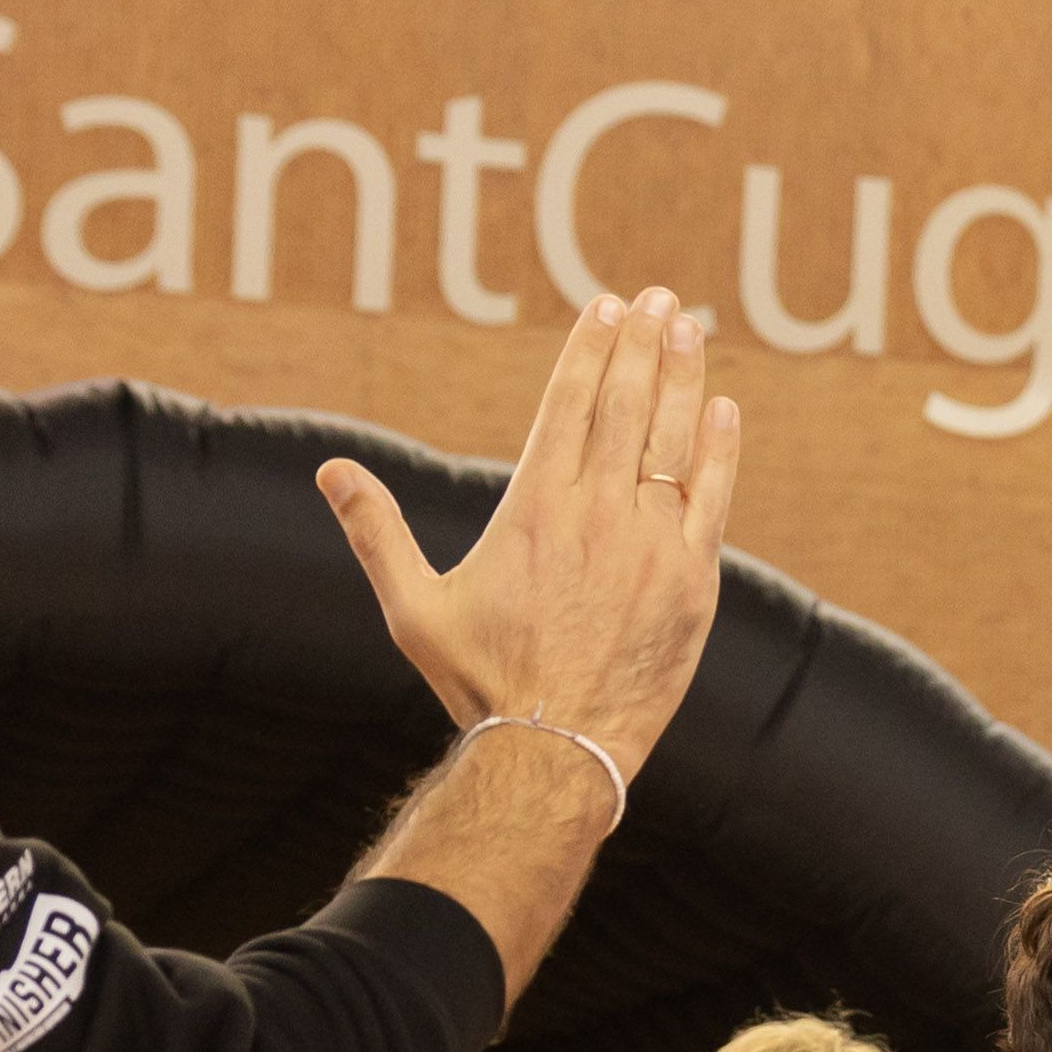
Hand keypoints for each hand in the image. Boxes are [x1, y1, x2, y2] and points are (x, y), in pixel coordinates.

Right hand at [314, 290, 733, 769]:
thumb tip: (330, 471)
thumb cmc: (481, 684)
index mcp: (535, 509)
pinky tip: (721, 409)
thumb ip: (377, 533)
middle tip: (655, 299)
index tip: (603, 307)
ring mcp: (653, 545)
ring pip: (673, 440)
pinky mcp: (694, 584)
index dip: (589, 349)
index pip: (570, 404)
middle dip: (642, 343)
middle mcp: (599, 514)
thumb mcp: (414, 609)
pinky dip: (717, 450)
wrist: (556, 752)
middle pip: (626, 405)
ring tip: (688, 328)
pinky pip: (711, 500)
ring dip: (682, 377)